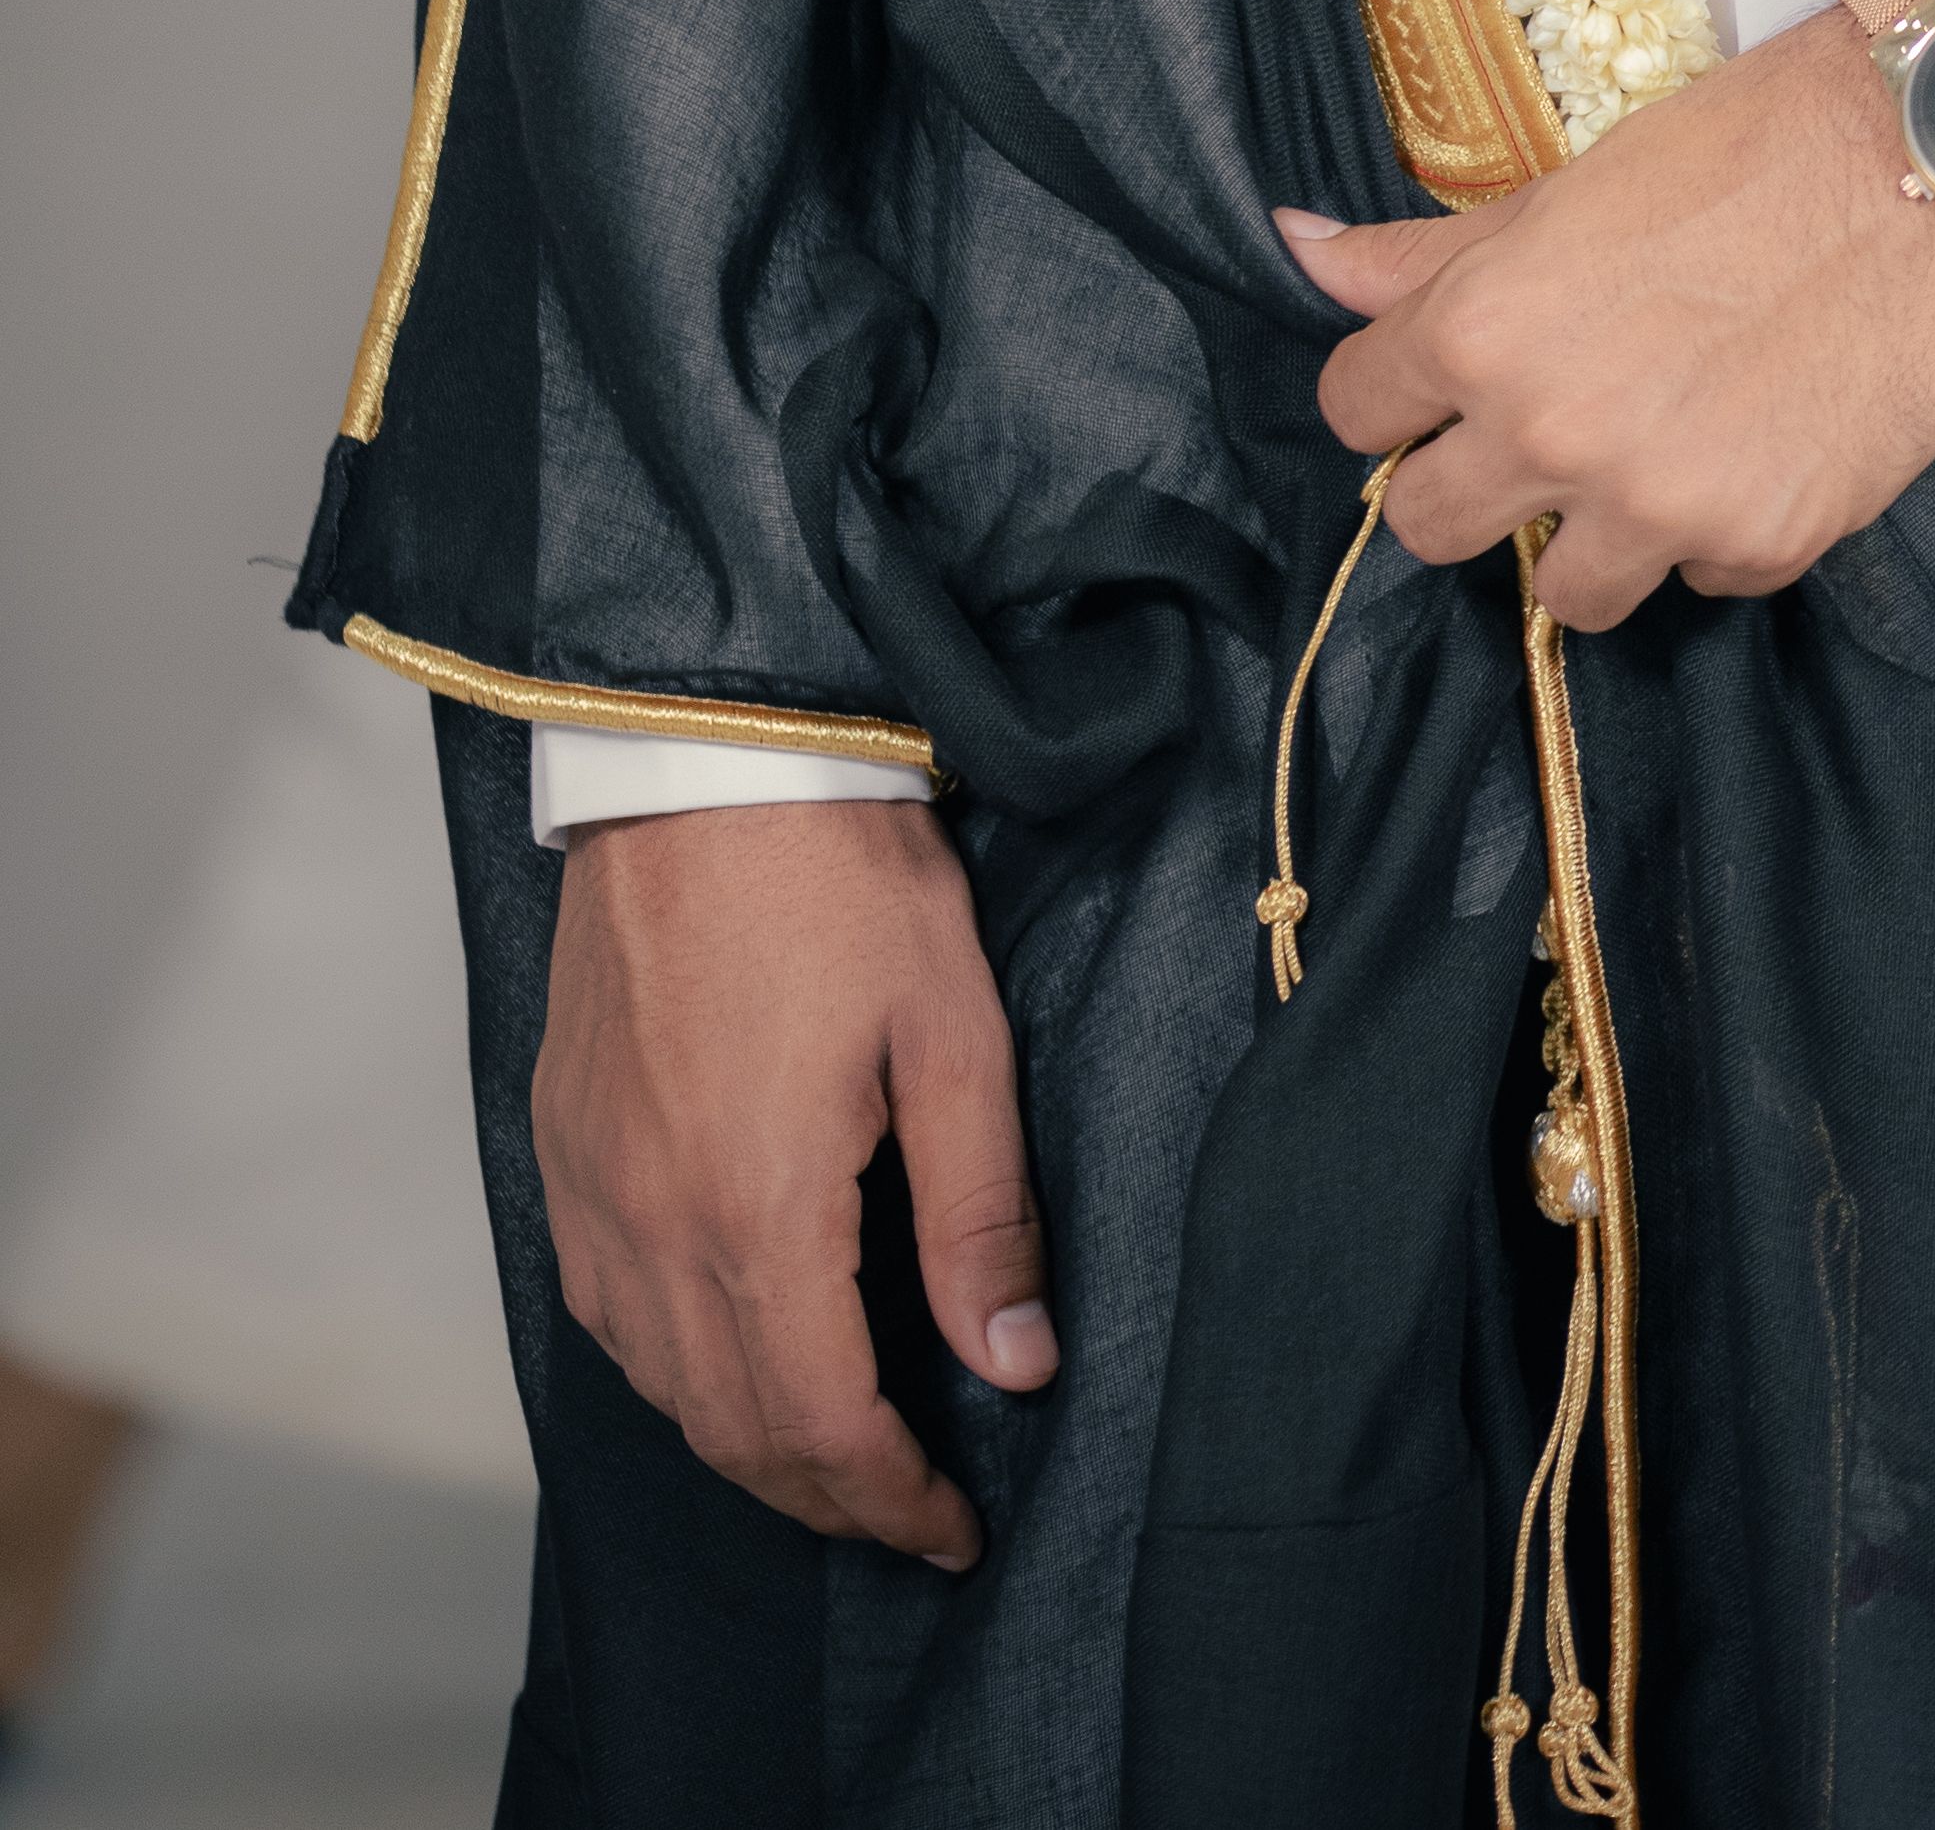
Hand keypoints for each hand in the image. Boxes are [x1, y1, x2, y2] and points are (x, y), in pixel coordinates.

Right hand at [531, 796, 1051, 1565]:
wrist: (699, 758)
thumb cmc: (841, 879)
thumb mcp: (954, 1034)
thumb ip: (980, 1214)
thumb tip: (1016, 1363)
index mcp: (757, 1214)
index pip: (823, 1425)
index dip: (892, 1500)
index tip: (954, 1532)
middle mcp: (654, 1229)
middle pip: (736, 1431)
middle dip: (827, 1497)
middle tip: (908, 1514)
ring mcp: (591, 1195)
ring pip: (663, 1389)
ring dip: (749, 1446)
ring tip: (836, 1455)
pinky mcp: (561, 1151)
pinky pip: (607, 1317)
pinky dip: (675, 1374)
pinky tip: (729, 1358)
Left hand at [1278, 10, 1934, 632]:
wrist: (1927, 157)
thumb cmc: (1744, 146)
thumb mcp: (1566, 186)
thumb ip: (1428, 252)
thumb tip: (1296, 250)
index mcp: (1486, 331)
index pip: (1358, 414)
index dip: (1397, 392)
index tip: (1442, 380)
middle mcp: (1556, 434)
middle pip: (1429, 528)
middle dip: (1473, 479)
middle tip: (1546, 422)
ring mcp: (1662, 505)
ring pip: (1562, 592)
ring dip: (1594, 530)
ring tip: (1659, 444)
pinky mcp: (1764, 545)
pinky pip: (1700, 579)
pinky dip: (1717, 528)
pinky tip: (1759, 440)